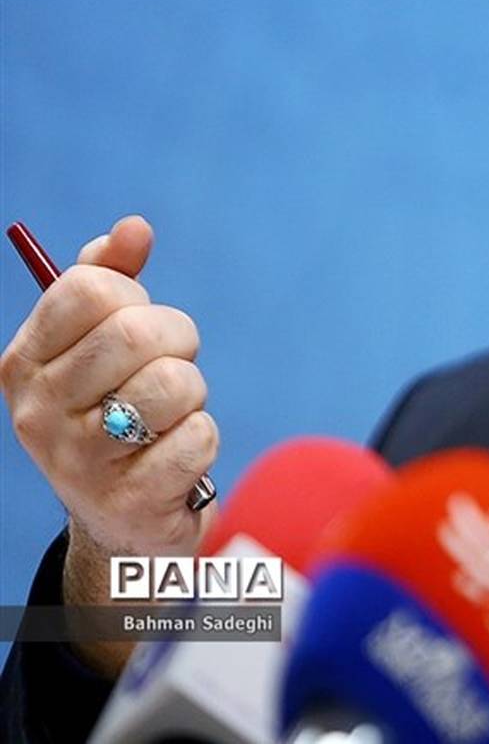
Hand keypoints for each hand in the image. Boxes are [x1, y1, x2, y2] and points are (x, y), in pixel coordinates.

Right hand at [0, 216, 218, 675]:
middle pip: (137, 332)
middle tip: (172, 367)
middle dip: (178, 342)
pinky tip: (176, 459)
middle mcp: (38, 411)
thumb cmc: (117, 414)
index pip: (89, 288)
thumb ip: (112, 280)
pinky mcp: (128, 502)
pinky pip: (199, 438)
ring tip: (172, 417)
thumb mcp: (101, 347)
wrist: (122, 521)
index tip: (137, 325)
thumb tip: (134, 227)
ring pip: (174, 385)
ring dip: (193, 394)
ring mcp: (78, 462)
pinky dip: (203, 441)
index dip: (135, 298)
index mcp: (24, 363)